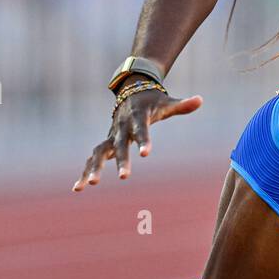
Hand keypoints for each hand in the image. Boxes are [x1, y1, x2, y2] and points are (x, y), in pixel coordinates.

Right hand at [74, 85, 202, 191]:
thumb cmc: (152, 100)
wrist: (130, 90)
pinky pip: (93, 158)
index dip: (143, 140)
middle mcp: (121, 127)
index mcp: (137, 117)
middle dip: (121, 161)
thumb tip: (201, 100)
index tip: (146, 154)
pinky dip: (84, 171)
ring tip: (89, 185)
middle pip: (119, 144)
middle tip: (124, 178)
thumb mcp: (167, 102)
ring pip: (99, 152)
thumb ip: (182, 105)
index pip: (141, 129)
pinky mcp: (106, 143)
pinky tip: (77, 188)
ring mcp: (111, 135)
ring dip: (94, 167)